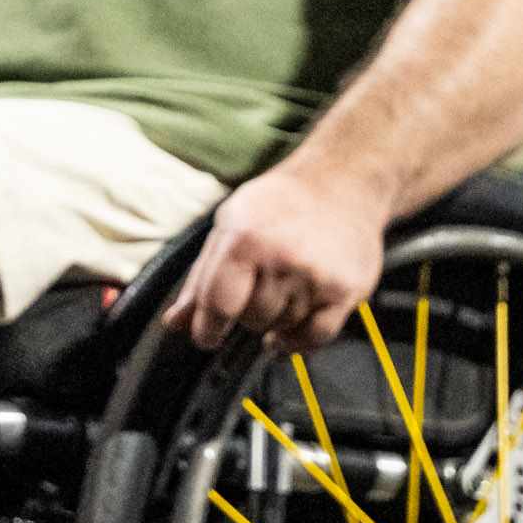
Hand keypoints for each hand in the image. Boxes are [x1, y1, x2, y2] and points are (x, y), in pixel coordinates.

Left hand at [165, 160, 386, 350]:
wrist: (341, 181)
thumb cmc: (279, 202)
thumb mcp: (229, 225)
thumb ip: (201, 277)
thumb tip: (175, 322)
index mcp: (246, 239)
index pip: (217, 304)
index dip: (206, 327)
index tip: (205, 335)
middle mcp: (282, 259)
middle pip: (250, 319)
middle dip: (247, 310)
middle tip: (258, 284)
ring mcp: (317, 276)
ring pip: (282, 327)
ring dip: (276, 317)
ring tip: (283, 284)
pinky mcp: (346, 290)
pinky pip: (315, 338)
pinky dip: (298, 342)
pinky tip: (287, 333)